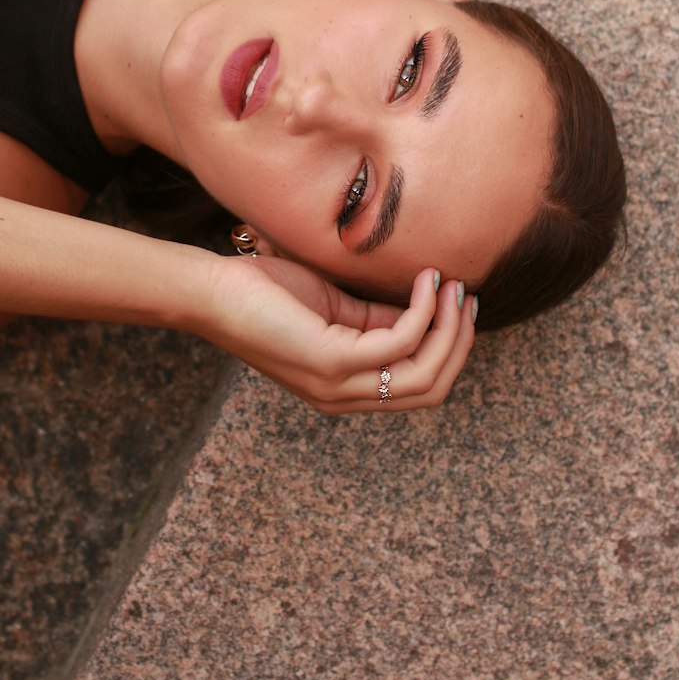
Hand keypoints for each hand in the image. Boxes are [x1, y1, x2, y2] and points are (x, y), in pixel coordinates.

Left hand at [200, 253, 475, 413]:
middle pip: (431, 390)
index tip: (461, 303)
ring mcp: (337, 384)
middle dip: (460, 344)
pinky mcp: (330, 360)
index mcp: (344, 389)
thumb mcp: (333, 308)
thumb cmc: (263, 293)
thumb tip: (425, 307)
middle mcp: (343, 397)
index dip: (449, 346)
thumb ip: (375, 318)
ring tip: (453, 288)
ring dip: (450, 329)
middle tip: (467, 298)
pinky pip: (398, 343)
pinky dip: (423, 311)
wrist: (212, 292)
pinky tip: (426, 282)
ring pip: (424, 374)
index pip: (418, 386)